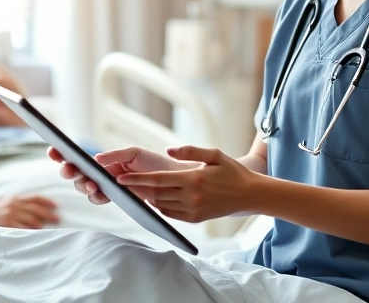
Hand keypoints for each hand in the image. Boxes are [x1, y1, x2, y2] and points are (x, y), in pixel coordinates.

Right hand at [0, 195, 58, 228]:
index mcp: (13, 198)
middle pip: (36, 208)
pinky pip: (24, 228)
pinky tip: (37, 233)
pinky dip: (32, 231)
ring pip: (32, 218)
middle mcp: (13, 204)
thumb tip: (33, 208)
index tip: (56, 205)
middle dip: (49, 213)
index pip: (34, 197)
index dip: (46, 201)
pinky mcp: (7, 224)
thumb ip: (16, 204)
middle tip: (57, 219)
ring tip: (49, 227)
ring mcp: (10, 214)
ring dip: (42, 223)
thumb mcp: (2, 205)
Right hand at [47, 146, 184, 204]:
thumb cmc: (153, 164)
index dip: (63, 154)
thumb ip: (116, 155)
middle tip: (69, 169)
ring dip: (82, 184)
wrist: (170, 182)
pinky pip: (98, 199)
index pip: (79, 157)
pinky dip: (95, 195)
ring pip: (84, 187)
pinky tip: (98, 190)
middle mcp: (101, 172)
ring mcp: (106, 186)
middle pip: (76, 173)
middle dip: (68, 171)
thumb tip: (96, 159)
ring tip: (90, 182)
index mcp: (103, 160)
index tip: (52, 150)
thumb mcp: (135, 154)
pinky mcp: (114, 198)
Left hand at [115, 146, 258, 222]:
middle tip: (118, 183)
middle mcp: (191, 197)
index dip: (136, 180)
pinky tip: (152, 198)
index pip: (157, 180)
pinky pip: (169, 213)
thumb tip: (168, 150)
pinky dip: (158, 206)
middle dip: (135, 189)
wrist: (250, 195)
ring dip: (145, 197)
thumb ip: (190, 150)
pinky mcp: (194, 219)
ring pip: (160, 204)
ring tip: (131, 189)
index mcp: (193, 179)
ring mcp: (192, 210)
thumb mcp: (214, 154)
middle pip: (154, 193)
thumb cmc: (232, 171)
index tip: (120, 178)